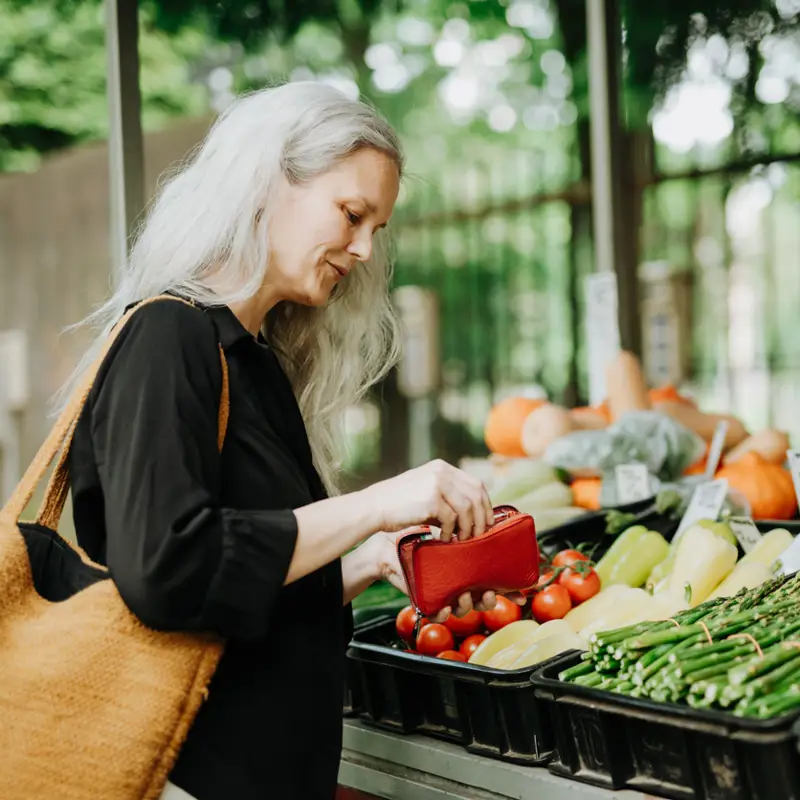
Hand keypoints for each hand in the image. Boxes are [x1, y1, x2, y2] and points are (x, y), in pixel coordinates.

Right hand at [360, 459, 493, 541]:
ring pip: (467, 508)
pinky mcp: (431, 500)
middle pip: (476, 495)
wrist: (374, 506)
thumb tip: (473, 516)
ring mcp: (436, 484)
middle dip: (481, 518)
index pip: (476, 484)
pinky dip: (450, 532)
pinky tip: (443, 538)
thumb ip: (447, 497)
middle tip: (478, 535)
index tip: (486, 522)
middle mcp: (441, 472)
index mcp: (442, 468)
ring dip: (467, 528)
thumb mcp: (426, 491)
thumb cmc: (400, 504)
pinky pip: (451, 519)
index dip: (485, 505)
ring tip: (460, 539)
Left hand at [361, 529, 524, 622]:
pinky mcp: (426, 599)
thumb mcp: (443, 526)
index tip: (514, 588)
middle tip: (487, 591)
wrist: (386, 545)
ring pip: (463, 608)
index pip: (491, 582)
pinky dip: (443, 612)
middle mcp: (458, 583)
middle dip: (487, 599)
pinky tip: (444, 607)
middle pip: (481, 600)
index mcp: (467, 569)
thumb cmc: (415, 535)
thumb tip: (488, 511)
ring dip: (467, 604)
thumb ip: (463, 522)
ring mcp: (442, 592)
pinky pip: (438, 612)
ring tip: (464, 595)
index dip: (504, 589)